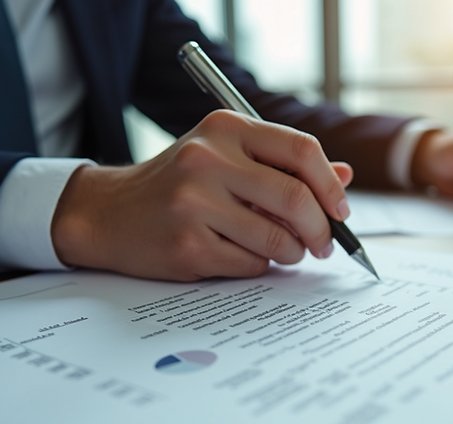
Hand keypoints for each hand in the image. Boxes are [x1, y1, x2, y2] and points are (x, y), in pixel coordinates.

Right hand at [51, 110, 352, 281]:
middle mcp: (207, 160)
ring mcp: (194, 203)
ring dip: (292, 252)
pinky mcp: (187, 244)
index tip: (340, 210)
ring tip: (284, 250)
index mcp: (224, 129)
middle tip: (324, 243)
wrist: (108, 213)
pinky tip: (241, 254)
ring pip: (277, 238)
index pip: (301, 150)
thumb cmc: (177, 185)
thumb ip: (283, 164)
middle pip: (295, 198)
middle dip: (321, 228)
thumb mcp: (225, 158)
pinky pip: (250, 263)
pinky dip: (258, 265)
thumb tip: (344, 178)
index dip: (330, 184)